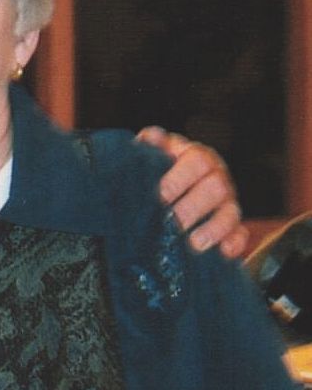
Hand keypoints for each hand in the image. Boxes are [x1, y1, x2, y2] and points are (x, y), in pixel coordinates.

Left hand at [136, 127, 246, 256]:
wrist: (170, 189)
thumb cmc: (160, 171)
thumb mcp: (154, 156)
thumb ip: (151, 146)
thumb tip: (150, 137)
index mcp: (197, 157)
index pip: (198, 161)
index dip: (180, 178)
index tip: (161, 195)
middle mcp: (217, 178)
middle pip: (217, 188)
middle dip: (193, 207)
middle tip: (172, 222)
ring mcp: (227, 202)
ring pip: (231, 213)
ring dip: (213, 229)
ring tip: (193, 243)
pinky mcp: (232, 226)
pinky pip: (240, 234)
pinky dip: (233, 244)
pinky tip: (222, 252)